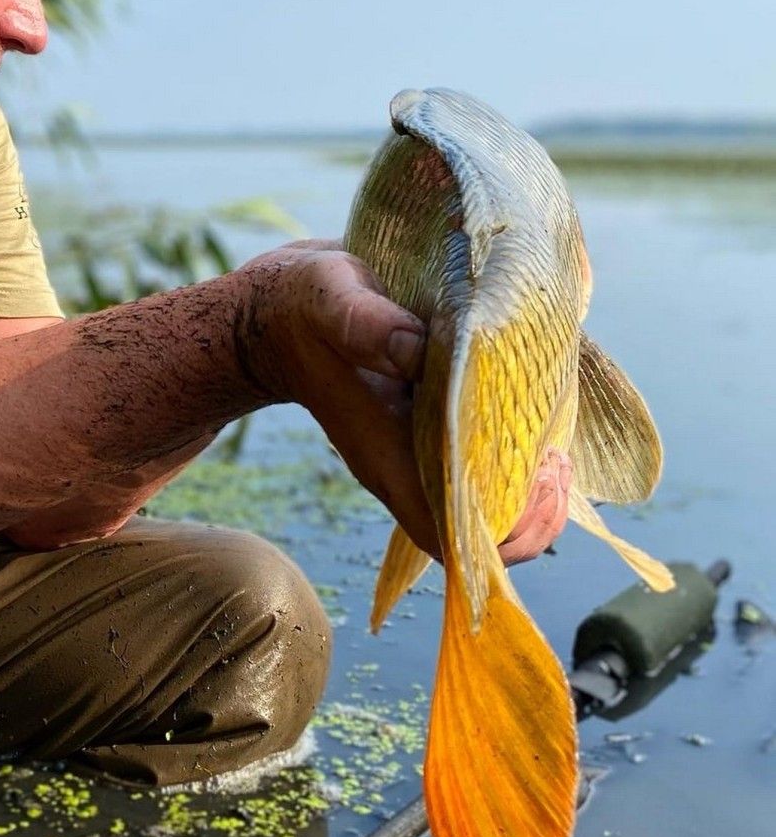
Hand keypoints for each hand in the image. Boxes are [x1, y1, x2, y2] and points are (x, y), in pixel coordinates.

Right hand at [235, 241, 570, 565]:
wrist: (280, 315)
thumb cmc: (303, 310)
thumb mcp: (331, 301)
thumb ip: (368, 325)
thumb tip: (417, 348)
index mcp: (384, 454)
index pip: (446, 534)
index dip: (502, 532)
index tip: (536, 481)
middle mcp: (407, 464)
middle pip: (481, 531)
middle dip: (536, 510)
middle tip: (556, 459)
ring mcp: (419, 449)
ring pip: (490, 499)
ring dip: (535, 483)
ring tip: (555, 440)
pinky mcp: (431, 425)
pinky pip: (485, 459)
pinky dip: (522, 446)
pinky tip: (538, 407)